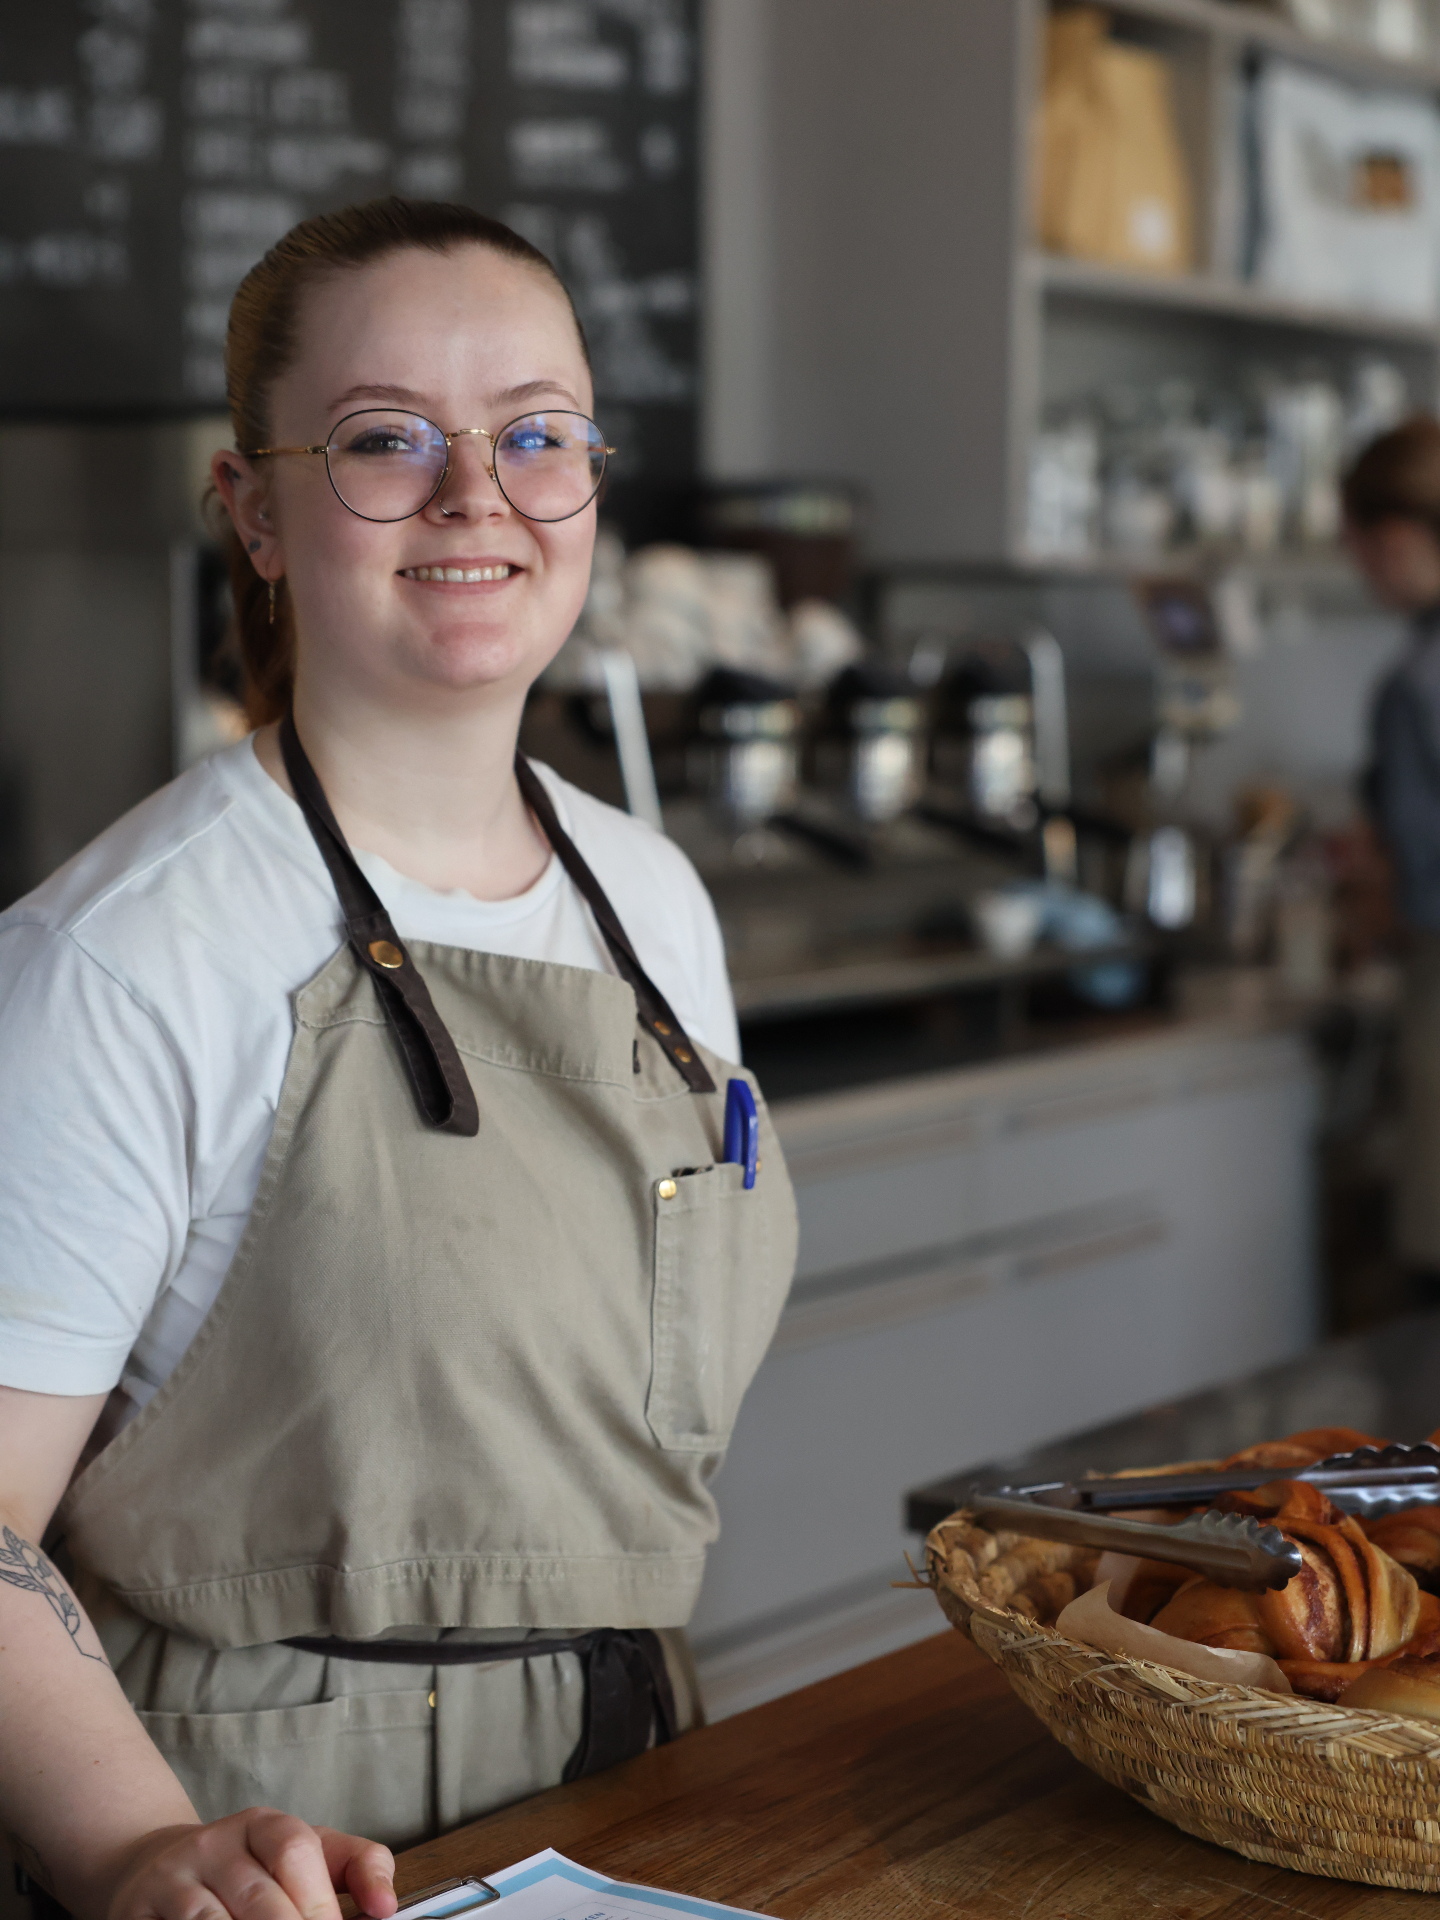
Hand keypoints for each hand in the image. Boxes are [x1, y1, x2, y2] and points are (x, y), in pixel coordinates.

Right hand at [103, 1810, 396, 1919]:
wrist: (154, 1869)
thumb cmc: (248, 1870)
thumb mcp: (304, 1855)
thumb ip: (354, 1868)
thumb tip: (386, 1907)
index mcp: (261, 1825)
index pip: (296, 1849)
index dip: (320, 1901)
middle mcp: (213, 1846)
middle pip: (259, 1896)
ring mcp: (171, 1881)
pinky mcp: (136, 1913)